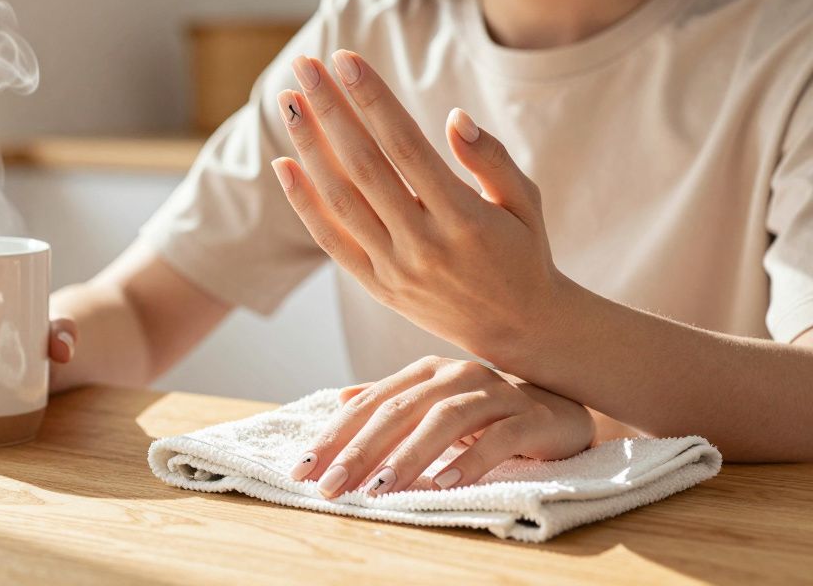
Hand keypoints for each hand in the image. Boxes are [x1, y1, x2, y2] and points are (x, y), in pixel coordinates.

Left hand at [270, 50, 572, 358]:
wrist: (517, 330)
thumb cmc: (523, 251)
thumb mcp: (526, 202)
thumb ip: (491, 159)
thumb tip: (454, 118)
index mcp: (464, 216)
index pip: (405, 145)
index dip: (372, 99)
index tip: (345, 59)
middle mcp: (424, 242)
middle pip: (364, 165)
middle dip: (330, 110)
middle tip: (305, 65)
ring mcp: (395, 267)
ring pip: (341, 199)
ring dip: (309, 146)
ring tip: (288, 101)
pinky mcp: (376, 286)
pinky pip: (330, 240)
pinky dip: (303, 202)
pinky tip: (283, 163)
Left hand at [293, 356, 594, 497]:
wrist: (561, 410)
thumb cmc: (487, 413)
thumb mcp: (433, 405)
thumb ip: (390, 402)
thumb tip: (340, 398)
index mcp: (424, 373)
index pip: (369, 404)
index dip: (333, 436)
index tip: (302, 471)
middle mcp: (454, 374)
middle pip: (398, 411)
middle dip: (359, 451)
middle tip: (332, 486)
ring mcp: (494, 392)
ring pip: (443, 420)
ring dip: (409, 456)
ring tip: (380, 489)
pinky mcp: (530, 415)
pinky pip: (498, 436)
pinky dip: (469, 460)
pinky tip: (444, 483)